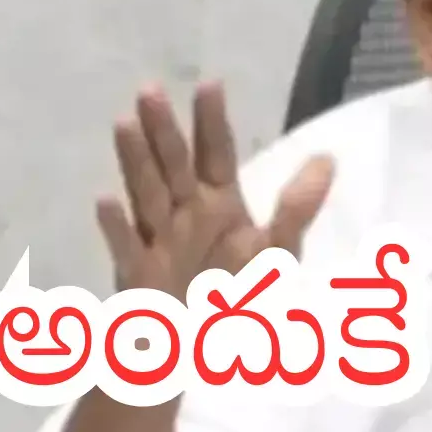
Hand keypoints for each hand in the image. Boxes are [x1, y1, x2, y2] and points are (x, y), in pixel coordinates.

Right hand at [95, 82, 333, 299]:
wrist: (208, 347)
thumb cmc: (240, 292)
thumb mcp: (278, 249)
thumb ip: (297, 206)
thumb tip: (326, 158)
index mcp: (217, 201)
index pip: (215, 154)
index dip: (212, 122)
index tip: (209, 84)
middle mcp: (185, 213)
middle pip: (174, 165)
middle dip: (164, 130)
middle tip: (150, 90)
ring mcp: (159, 240)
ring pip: (146, 195)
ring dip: (136, 162)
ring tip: (124, 125)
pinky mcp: (139, 273)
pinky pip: (127, 247)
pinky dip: (116, 226)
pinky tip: (105, 200)